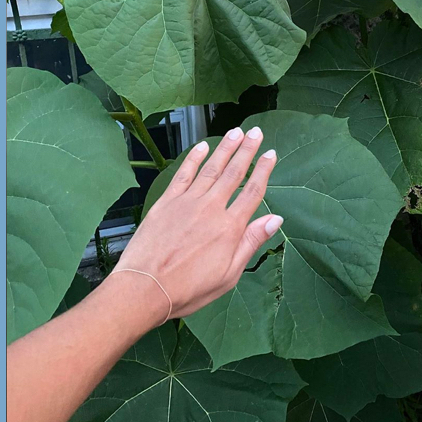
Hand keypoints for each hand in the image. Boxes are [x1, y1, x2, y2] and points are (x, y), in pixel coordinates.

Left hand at [111, 125, 281, 323]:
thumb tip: (275, 219)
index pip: (253, 192)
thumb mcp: (229, 274)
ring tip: (235, 132)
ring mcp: (187, 202)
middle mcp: (211, 208)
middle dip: (247, 150)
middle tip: (256, 133)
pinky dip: (194, 158)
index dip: (263, 171)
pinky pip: (183, 174)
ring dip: (225, 148)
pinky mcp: (166, 202)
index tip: (271, 154)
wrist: (145, 288)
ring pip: (211, 168)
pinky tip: (202, 147)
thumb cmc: (188, 289)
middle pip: (234, 173)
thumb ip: (251, 242)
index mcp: (230, 228)